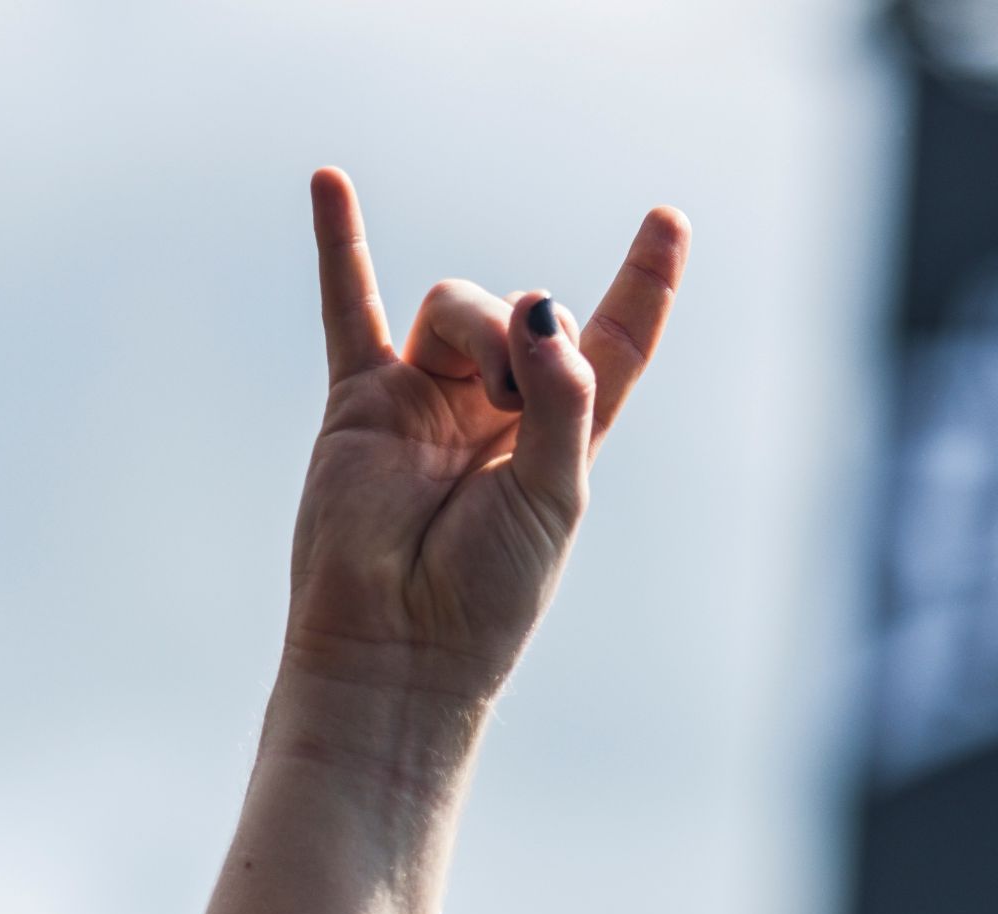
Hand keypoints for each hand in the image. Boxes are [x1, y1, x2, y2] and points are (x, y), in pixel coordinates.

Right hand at [283, 167, 690, 704]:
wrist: (397, 649)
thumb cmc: (486, 594)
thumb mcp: (555, 494)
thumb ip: (562, 397)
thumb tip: (537, 305)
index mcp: (562, 433)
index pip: (614, 339)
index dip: (644, 282)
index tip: (669, 221)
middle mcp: (496, 407)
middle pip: (526, 311)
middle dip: (532, 337)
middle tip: (520, 402)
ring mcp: (425, 399)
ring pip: (458, 305)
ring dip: (479, 327)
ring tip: (484, 394)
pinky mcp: (359, 404)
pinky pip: (349, 307)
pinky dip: (339, 244)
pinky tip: (329, 181)